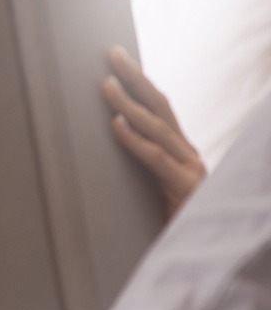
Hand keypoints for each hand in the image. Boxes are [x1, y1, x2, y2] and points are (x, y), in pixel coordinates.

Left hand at [103, 45, 205, 220]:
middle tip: (113, 53)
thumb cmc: (176, 229)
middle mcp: (188, 155)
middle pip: (160, 107)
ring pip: (157, 128)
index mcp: (181, 154)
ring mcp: (189, 169)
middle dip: (136, 78)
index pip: (161, 111)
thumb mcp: (156, 196)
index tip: (120, 65)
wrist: (203, 256)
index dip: (141, 86)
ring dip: (129, 104)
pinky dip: (134, 140)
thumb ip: (143, 175)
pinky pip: (155, 159)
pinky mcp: (183, 188)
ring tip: (106, 85)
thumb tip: (108, 156)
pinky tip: (116, 125)